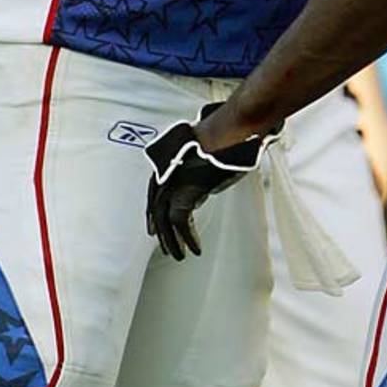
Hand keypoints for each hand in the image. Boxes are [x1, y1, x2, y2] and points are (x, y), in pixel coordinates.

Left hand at [145, 104, 281, 259]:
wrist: (232, 130)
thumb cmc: (225, 138)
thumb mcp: (206, 158)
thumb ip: (197, 173)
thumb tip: (199, 189)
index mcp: (170, 161)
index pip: (155, 191)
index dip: (154, 211)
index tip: (155, 225)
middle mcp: (166, 172)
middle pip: (156, 207)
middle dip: (160, 229)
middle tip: (165, 246)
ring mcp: (172, 182)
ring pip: (164, 219)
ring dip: (172, 240)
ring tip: (179, 255)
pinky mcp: (184, 192)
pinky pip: (180, 223)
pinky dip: (187, 238)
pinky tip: (195, 248)